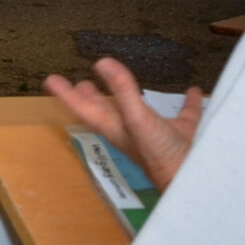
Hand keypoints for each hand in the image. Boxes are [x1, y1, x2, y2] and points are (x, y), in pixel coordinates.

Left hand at [44, 57, 203, 190]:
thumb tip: (102, 62)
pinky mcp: (181, 136)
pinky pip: (183, 115)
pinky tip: (193, 92)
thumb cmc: (162, 156)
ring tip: (120, 80)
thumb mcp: (138, 119)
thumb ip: (122, 91)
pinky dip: (187, 103)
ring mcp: (156, 134)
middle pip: (105, 111)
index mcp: (115, 128)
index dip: (67, 94)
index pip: (85, 109)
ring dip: (128, 97)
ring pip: (138, 112)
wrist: (193, 182)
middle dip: (91, 98)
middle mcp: (131, 131)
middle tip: (80, 84)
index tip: (51, 80)